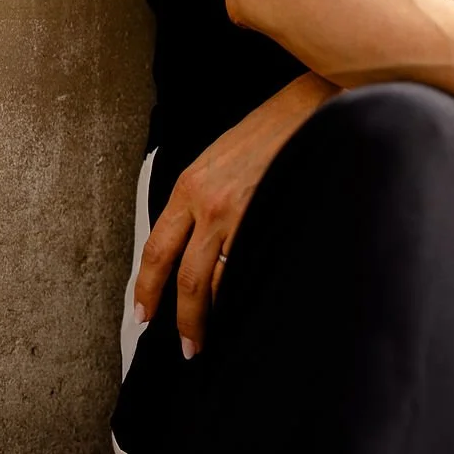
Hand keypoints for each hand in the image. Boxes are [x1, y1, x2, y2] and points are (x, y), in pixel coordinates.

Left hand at [133, 73, 337, 357]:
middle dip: (184, 322)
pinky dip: (247, 292)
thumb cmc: (268, 129)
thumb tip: (190, 245)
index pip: (156, 250)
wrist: (309, 106)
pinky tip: (250, 303)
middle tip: (187, 346)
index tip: (143, 313)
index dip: (146, 289)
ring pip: (220, 283)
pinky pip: (252, 269)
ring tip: (221, 333)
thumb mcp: (219, 158)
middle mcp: (209, 203)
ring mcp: (242, 215)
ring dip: (218, 314)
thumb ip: (200, 200)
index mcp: (190, 185)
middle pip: (186, 280)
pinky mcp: (271, 219)